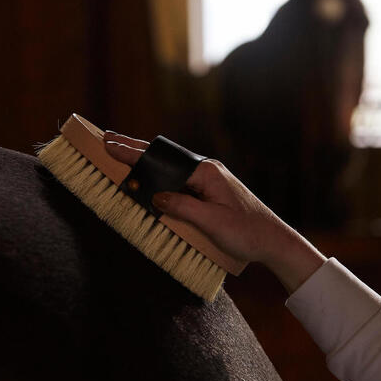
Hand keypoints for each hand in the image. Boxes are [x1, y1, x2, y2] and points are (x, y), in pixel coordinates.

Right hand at [103, 130, 325, 293]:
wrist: (274, 241)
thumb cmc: (247, 232)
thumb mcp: (212, 222)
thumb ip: (182, 207)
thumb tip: (154, 196)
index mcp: (206, 172)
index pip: (163, 160)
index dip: (134, 154)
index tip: (109, 145)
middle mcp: (207, 171)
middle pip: (165, 157)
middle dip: (135, 150)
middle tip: (107, 140)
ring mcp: (209, 180)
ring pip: (171, 168)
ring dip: (147, 162)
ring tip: (122, 153)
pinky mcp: (211, 191)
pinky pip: (179, 180)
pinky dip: (160, 175)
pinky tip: (150, 176)